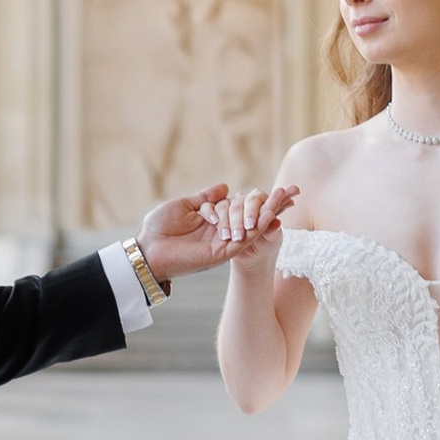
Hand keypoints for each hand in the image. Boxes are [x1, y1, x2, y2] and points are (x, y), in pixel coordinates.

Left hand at [139, 184, 300, 282]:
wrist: (148, 249)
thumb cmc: (159, 228)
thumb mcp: (183, 205)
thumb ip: (206, 197)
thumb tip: (225, 187)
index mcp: (213, 219)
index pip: (241, 206)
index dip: (260, 198)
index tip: (282, 189)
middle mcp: (221, 231)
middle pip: (252, 215)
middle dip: (272, 203)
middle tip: (291, 191)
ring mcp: (224, 242)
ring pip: (253, 226)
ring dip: (269, 212)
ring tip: (286, 198)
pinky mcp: (223, 252)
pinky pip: (245, 238)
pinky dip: (259, 226)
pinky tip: (271, 213)